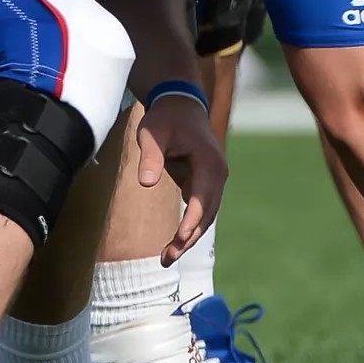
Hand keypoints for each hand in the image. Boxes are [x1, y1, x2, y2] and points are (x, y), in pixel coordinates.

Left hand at [134, 91, 225, 261]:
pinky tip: (175, 243)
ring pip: (206, 215)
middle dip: (189, 238)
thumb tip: (146, 184)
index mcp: (209, 162)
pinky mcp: (206, 183)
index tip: (179, 239)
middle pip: (207, 213)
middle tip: (166, 258)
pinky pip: (201, 209)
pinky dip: (190, 227)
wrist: (180, 104)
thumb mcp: (152, 133)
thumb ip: (150, 157)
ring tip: (167, 257)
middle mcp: (218, 174)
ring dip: (190, 237)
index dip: (192, 221)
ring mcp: (214, 180)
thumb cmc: (165, 118)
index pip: (203, 198)